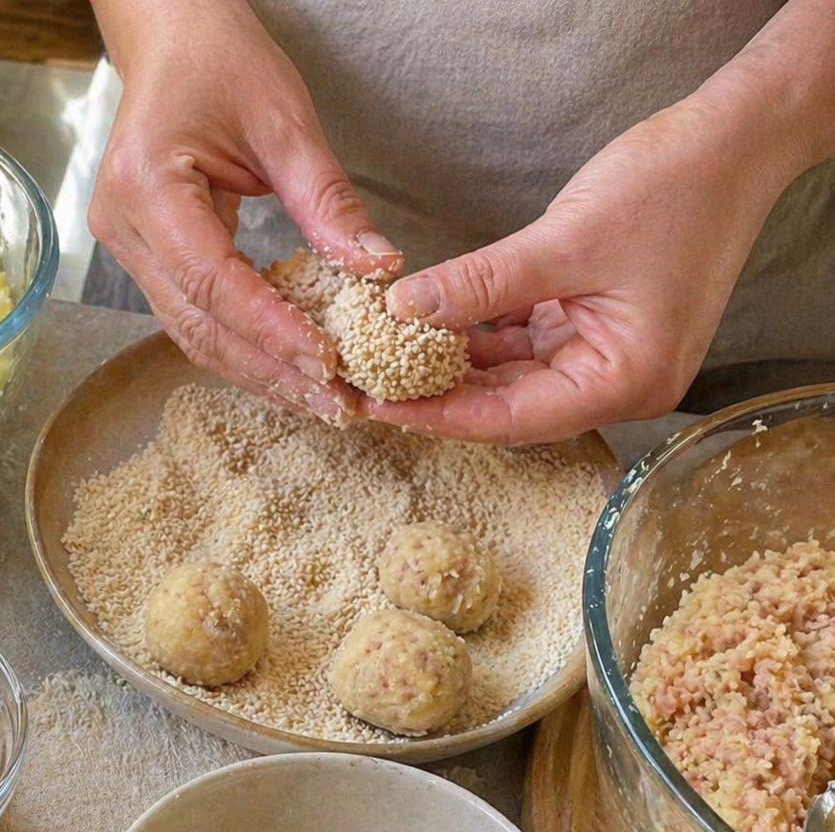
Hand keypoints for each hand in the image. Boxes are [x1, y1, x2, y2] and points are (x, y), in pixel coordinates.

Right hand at [87, 0, 401, 424]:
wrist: (172, 40)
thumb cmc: (221, 62)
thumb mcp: (285, 123)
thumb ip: (327, 202)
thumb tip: (376, 271)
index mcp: (147, 184)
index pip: (213, 281)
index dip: (271, 329)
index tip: (328, 362)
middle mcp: (124, 226)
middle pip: (199, 325)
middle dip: (270, 370)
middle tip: (335, 403)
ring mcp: (127, 248)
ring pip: (192, 335)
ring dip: (258, 373)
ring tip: (319, 401)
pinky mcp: (145, 259)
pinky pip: (194, 320)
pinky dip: (243, 350)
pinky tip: (287, 371)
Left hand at [374, 97, 793, 443]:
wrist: (734, 142)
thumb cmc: (674, 190)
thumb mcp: (564, 241)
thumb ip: (481, 283)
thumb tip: (404, 307)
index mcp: (622, 382)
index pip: (511, 418)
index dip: (440, 415)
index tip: (380, 407)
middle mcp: (613, 383)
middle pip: (507, 406)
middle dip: (438, 393)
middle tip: (369, 385)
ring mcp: (601, 356)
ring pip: (509, 376)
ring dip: (453, 364)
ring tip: (386, 356)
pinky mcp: (588, 327)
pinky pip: (520, 344)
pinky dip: (477, 334)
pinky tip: (428, 324)